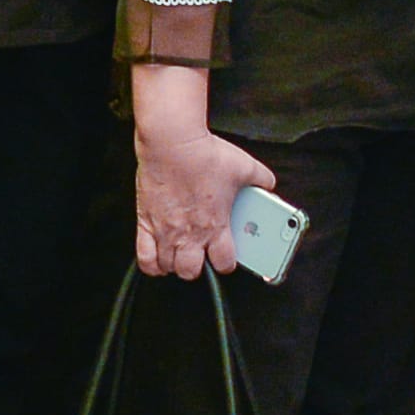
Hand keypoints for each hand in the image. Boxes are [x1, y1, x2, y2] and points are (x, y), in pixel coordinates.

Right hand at [133, 102, 274, 277]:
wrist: (171, 142)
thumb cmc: (204, 154)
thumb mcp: (244, 166)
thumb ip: (261, 179)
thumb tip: (269, 184)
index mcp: (216, 225)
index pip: (224, 263)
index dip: (227, 263)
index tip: (226, 257)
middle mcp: (190, 233)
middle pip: (192, 271)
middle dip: (198, 268)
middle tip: (201, 256)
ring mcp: (165, 231)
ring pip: (169, 267)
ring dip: (176, 265)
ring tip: (181, 256)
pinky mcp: (146, 222)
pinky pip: (145, 257)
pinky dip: (152, 264)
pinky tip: (158, 260)